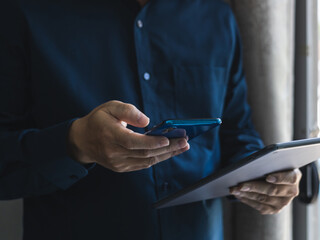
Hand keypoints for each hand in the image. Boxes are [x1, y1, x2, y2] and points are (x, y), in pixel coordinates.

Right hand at [68, 100, 189, 171]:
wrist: (83, 140)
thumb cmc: (99, 120)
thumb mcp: (110, 107)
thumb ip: (128, 111)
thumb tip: (147, 121)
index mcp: (110, 135)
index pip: (133, 142)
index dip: (152, 142)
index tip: (168, 139)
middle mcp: (114, 152)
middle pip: (145, 153)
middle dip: (168, 148)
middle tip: (185, 142)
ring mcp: (118, 163)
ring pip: (146, 161)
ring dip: (167, 155)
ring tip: (182, 147)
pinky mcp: (122, 168)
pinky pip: (143, 165)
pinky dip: (158, 158)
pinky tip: (169, 152)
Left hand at [230, 169, 301, 214]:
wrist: (273, 175)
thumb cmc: (271, 165)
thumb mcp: (271, 161)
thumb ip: (266, 162)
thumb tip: (251, 166)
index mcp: (294, 176)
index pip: (290, 178)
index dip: (279, 178)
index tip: (268, 177)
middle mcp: (292, 191)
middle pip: (273, 190)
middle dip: (254, 187)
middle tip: (240, 185)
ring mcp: (284, 202)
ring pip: (264, 199)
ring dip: (246, 194)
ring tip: (234, 189)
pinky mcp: (275, 209)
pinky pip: (260, 206)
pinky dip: (247, 200)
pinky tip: (238, 195)